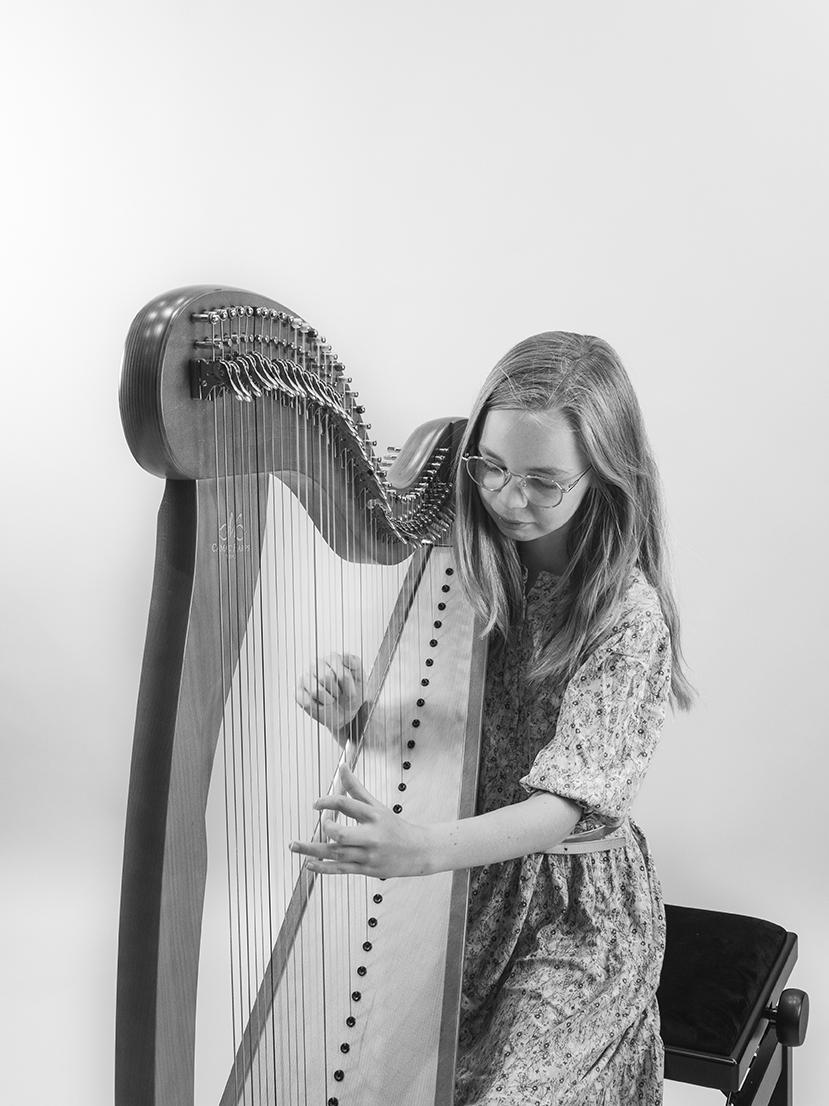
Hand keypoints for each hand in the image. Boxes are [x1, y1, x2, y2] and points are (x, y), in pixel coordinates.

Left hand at [289, 764, 432, 877]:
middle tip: (319, 823)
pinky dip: (323, 868)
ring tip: (294, 846)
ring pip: (336, 854)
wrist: (417, 851)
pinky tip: (308, 864)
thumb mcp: (376, 805)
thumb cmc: (393, 826)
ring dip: (312, 850)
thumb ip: (356, 788)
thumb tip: (342, 765)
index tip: (316, 805)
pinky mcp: (365, 870)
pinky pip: (340, 870)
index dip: (328, 801)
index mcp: (373, 816)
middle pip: (340, 834)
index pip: (346, 804)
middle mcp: (370, 836)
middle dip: (324, 829)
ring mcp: (367, 855)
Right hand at [295, 653, 364, 733]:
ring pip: (316, 690)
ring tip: (331, 699)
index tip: (351, 688)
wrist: (347, 712)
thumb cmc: (353, 692)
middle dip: (337, 690)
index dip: (345, 682)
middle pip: (325, 677)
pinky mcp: (299, 692)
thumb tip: (345, 654)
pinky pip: (305, 700)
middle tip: (339, 693)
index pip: (337, 667)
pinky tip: (321, 705)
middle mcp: (316, 665)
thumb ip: (355, 663)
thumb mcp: (360, 678)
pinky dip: (317, 706)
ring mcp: (306, 678)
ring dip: (328, 699)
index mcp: (332, 658)